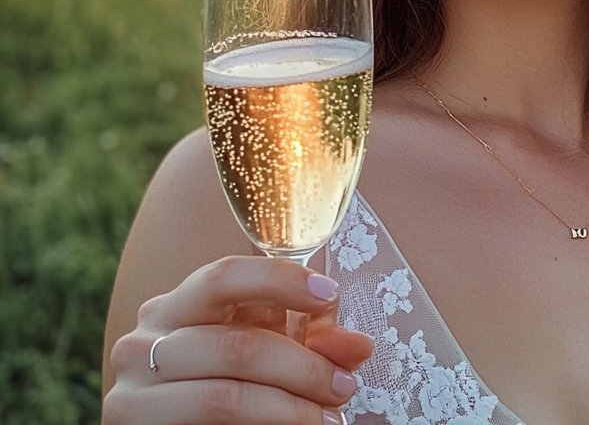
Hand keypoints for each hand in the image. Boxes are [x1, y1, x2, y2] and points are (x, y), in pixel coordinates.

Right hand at [103, 255, 372, 424]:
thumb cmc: (229, 382)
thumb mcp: (268, 349)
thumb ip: (311, 341)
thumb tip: (359, 346)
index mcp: (176, 305)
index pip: (224, 275)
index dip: (280, 280)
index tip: (329, 293)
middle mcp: (143, 343)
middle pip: (237, 345)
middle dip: (303, 367)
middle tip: (343, 385)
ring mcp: (133, 396)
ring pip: (225, 397)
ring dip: (289, 408)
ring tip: (328, 418)